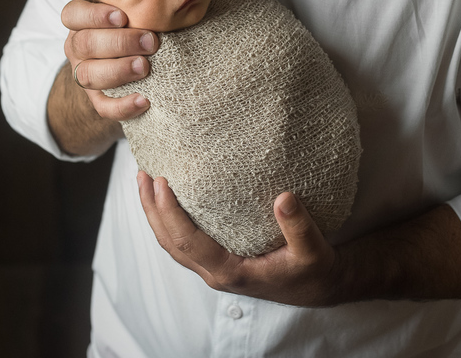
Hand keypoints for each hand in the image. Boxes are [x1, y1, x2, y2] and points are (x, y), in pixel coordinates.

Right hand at [62, 0, 157, 120]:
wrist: (128, 60)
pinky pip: (103, 106)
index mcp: (81, 21)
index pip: (73, 14)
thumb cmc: (135, 23)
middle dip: (119, 43)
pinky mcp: (95, 98)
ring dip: (118, 71)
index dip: (94, 16)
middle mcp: (77, 46)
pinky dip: (122, 106)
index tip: (123, 17)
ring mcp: (83, 72)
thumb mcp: (132, 8)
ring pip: (88, 75)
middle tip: (151, 41)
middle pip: (85, 44)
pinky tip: (144, 100)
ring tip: (146, 67)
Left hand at [136, 171, 340, 306]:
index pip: (188, 241)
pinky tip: (168, 198)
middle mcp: (215, 273)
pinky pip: (183, 241)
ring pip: (172, 244)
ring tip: (145, 180)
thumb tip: (284, 198)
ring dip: (155, 214)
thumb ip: (299, 227)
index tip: (161, 182)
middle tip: (141, 173)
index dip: (170, 213)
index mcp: (231, 271)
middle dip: (151, 209)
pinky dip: (169, 219)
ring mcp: (214, 269)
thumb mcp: (314, 251)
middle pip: (169, 242)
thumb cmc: (314, 270)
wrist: (318, 286)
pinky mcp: (218, 260)